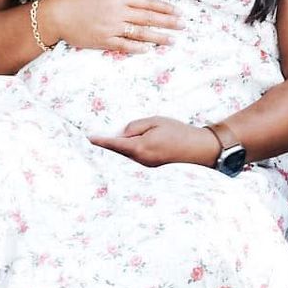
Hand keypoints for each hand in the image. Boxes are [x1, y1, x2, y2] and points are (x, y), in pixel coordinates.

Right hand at [36, 0, 180, 53]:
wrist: (58, 14)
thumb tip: (140, 0)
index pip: (147, 2)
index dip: (164, 8)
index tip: (178, 12)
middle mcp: (118, 11)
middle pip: (149, 17)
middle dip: (168, 22)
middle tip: (183, 25)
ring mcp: (112, 27)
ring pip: (140, 33)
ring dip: (158, 37)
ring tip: (172, 40)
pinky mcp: (104, 41)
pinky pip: (124, 45)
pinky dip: (137, 48)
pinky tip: (149, 49)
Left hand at [90, 117, 218, 165]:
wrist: (198, 149)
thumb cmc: (178, 132)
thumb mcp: (156, 121)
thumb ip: (135, 126)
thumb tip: (123, 133)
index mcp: (140, 147)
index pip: (115, 144)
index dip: (101, 141)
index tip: (89, 138)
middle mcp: (140, 159)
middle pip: (120, 150)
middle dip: (111, 143)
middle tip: (100, 137)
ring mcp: (146, 165)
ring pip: (128, 154)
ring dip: (123, 146)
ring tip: (123, 138)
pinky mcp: (152, 166)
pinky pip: (137, 157)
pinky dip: (132, 150)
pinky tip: (138, 143)